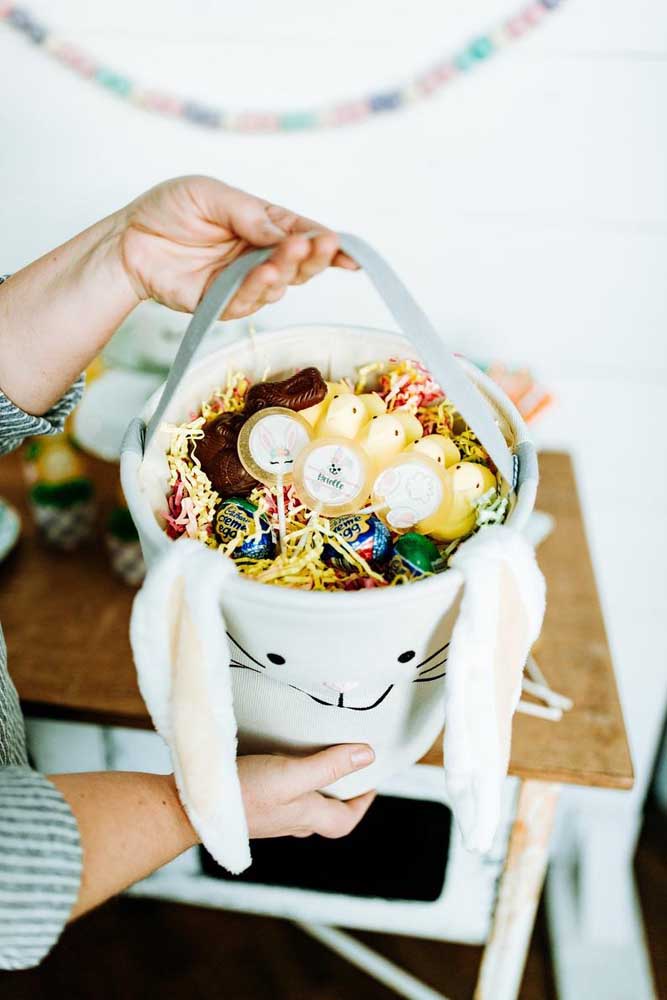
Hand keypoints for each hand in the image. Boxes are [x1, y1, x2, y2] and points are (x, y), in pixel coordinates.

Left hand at [119, 174, 357, 317]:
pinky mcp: (223, 304)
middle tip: (323, 245)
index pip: (304, 235)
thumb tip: (288, 233)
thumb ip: (250, 214)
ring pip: (279, 285)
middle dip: (315, 256)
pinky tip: (264, 274)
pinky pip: (247, 302)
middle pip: (300, 265)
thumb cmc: (170, 209)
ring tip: (289, 253)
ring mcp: (244, 282)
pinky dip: (258, 289)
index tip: (346, 249)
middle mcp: (260, 256)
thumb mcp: (211, 194)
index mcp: (264, 225)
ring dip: (287, 270)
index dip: (328, 244)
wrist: (130, 238)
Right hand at [238, 744, 375, 838]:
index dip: (362, 803)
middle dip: (339, 794)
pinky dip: (287, 783)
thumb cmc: (243, 795)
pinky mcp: (248, 805)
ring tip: (315, 759)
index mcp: (305, 816)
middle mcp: (289, 820)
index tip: (370, 781)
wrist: (190, 808)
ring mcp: (268, 816)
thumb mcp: (292, 775)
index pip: (344, 820)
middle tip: (345, 766)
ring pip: (300, 806)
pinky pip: (278, 798)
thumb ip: (328, 766)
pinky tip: (276, 763)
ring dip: (314, 788)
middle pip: (324, 814)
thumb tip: (366, 757)